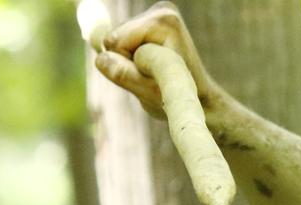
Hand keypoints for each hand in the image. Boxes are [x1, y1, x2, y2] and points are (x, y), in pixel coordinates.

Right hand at [94, 2, 222, 118]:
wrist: (199, 98)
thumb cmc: (177, 97)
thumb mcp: (149, 92)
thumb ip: (124, 74)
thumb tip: (100, 59)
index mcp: (164, 21)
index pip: (116, 42)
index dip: (128, 66)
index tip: (154, 76)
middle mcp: (162, 10)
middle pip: (115, 37)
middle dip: (128, 61)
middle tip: (153, 75)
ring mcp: (157, 13)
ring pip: (116, 41)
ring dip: (130, 61)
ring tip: (154, 71)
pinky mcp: (150, 22)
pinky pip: (121, 43)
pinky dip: (131, 57)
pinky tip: (152, 64)